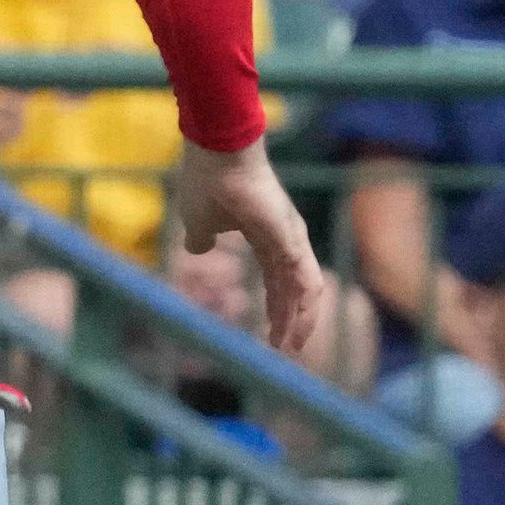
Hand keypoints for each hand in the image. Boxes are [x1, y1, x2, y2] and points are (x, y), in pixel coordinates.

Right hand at [171, 138, 325, 362]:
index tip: (269, 334)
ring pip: (304, 289)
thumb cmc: (206, 183)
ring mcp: (291, 239)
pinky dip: (305, 307)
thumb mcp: (198, 221)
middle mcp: (284, 239)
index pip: (275, 280)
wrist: (216, 154)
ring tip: (291, 348)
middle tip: (286, 350)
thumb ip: (201, 238)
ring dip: (300, 320)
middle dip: (289, 321)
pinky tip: (298, 327)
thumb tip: (199, 248)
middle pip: (291, 289)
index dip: (273, 307)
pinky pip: (306, 280)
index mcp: (263, 237)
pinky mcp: (292, 239)